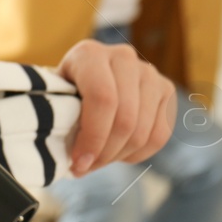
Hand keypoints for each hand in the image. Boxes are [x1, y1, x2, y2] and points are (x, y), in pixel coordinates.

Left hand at [56, 39, 174, 176]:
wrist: (86, 76)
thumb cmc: (64, 92)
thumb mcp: (55, 98)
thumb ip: (61, 120)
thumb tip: (75, 162)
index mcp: (89, 54)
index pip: (102, 99)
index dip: (93, 136)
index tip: (79, 162)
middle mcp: (123, 57)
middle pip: (125, 119)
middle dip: (105, 152)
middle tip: (86, 167)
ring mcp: (149, 72)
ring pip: (143, 131)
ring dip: (119, 156)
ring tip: (98, 161)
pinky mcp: (165, 89)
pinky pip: (160, 135)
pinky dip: (138, 154)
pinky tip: (118, 154)